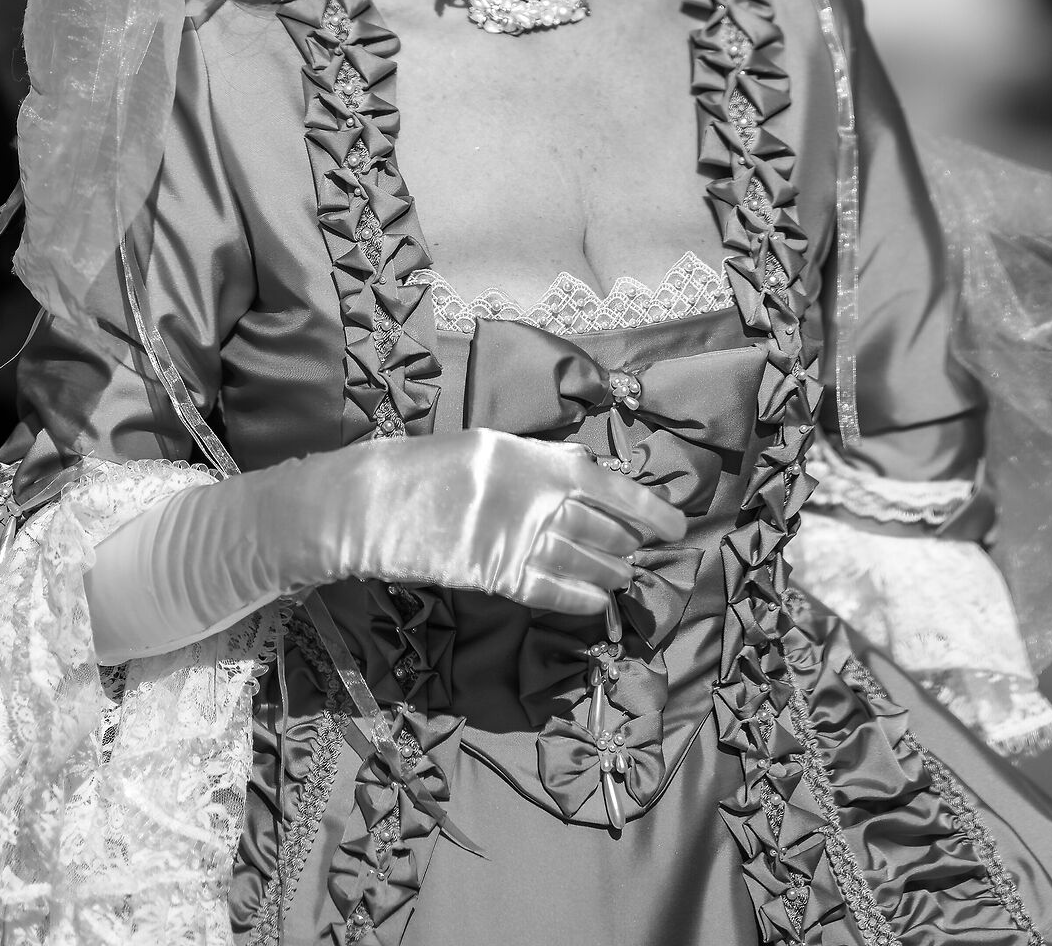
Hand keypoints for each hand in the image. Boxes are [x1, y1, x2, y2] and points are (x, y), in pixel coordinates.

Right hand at [350, 429, 686, 617]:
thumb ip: (540, 461)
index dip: (646, 506)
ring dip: (610, 572)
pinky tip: (599, 603)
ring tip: (629, 578)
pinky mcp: (494, 575)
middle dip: (629, 542)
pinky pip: (548, 590)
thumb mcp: (492, 448)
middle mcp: (533, 498)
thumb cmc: (434, 466)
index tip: (676, 524)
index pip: (608, 484)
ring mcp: (515, 538)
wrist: (376, 500)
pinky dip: (578, 598)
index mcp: (533, 459)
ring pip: (581, 560)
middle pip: (599, 526)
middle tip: (647, 553)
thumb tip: (586, 470)